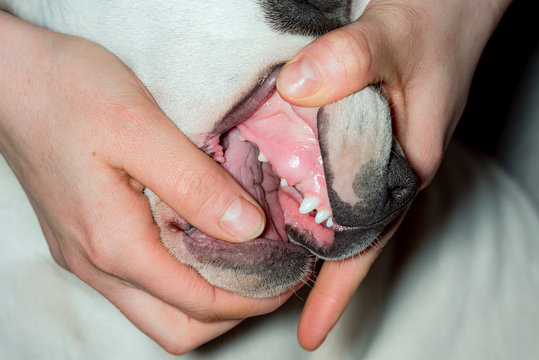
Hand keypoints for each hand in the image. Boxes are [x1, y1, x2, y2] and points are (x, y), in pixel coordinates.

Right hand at [0, 12, 283, 353]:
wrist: (10, 78)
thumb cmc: (67, 92)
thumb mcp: (139, 127)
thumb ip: (194, 183)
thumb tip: (246, 228)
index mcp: (115, 244)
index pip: (197, 303)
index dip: (251, 300)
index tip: (289, 280)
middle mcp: (98, 263)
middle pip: (176, 327)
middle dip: (231, 315)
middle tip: (273, 281)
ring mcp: (88, 255)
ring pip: (157, 311)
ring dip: (206, 301)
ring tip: (248, 266)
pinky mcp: (86, 238)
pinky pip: (141, 283)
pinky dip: (182, 278)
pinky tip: (205, 245)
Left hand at [277, 0, 511, 349]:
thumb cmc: (434, 18)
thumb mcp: (393, 35)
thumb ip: (350, 59)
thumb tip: (296, 89)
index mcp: (403, 167)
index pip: (366, 244)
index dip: (337, 289)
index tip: (309, 335)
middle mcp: (388, 169)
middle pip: (345, 237)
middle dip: (309, 273)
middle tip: (260, 301)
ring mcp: (374, 152)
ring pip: (332, 207)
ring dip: (300, 234)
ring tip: (257, 260)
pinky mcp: (361, 130)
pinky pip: (326, 171)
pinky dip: (299, 188)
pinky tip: (272, 191)